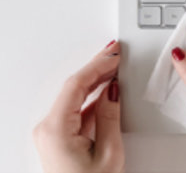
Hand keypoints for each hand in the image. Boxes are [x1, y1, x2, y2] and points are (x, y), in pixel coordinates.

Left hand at [33, 41, 123, 172]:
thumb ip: (110, 116)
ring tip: (116, 69)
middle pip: (74, 88)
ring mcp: (52, 133)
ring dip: (96, 83)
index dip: (97, 65)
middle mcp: (48, 128)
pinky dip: (94, 99)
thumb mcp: (109, 153)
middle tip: (116, 54)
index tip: (114, 54)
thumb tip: (113, 91)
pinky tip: (108, 92)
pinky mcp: (59, 138)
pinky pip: (77, 111)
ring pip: (76, 98)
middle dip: (97, 69)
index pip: (77, 85)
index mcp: (56, 128)